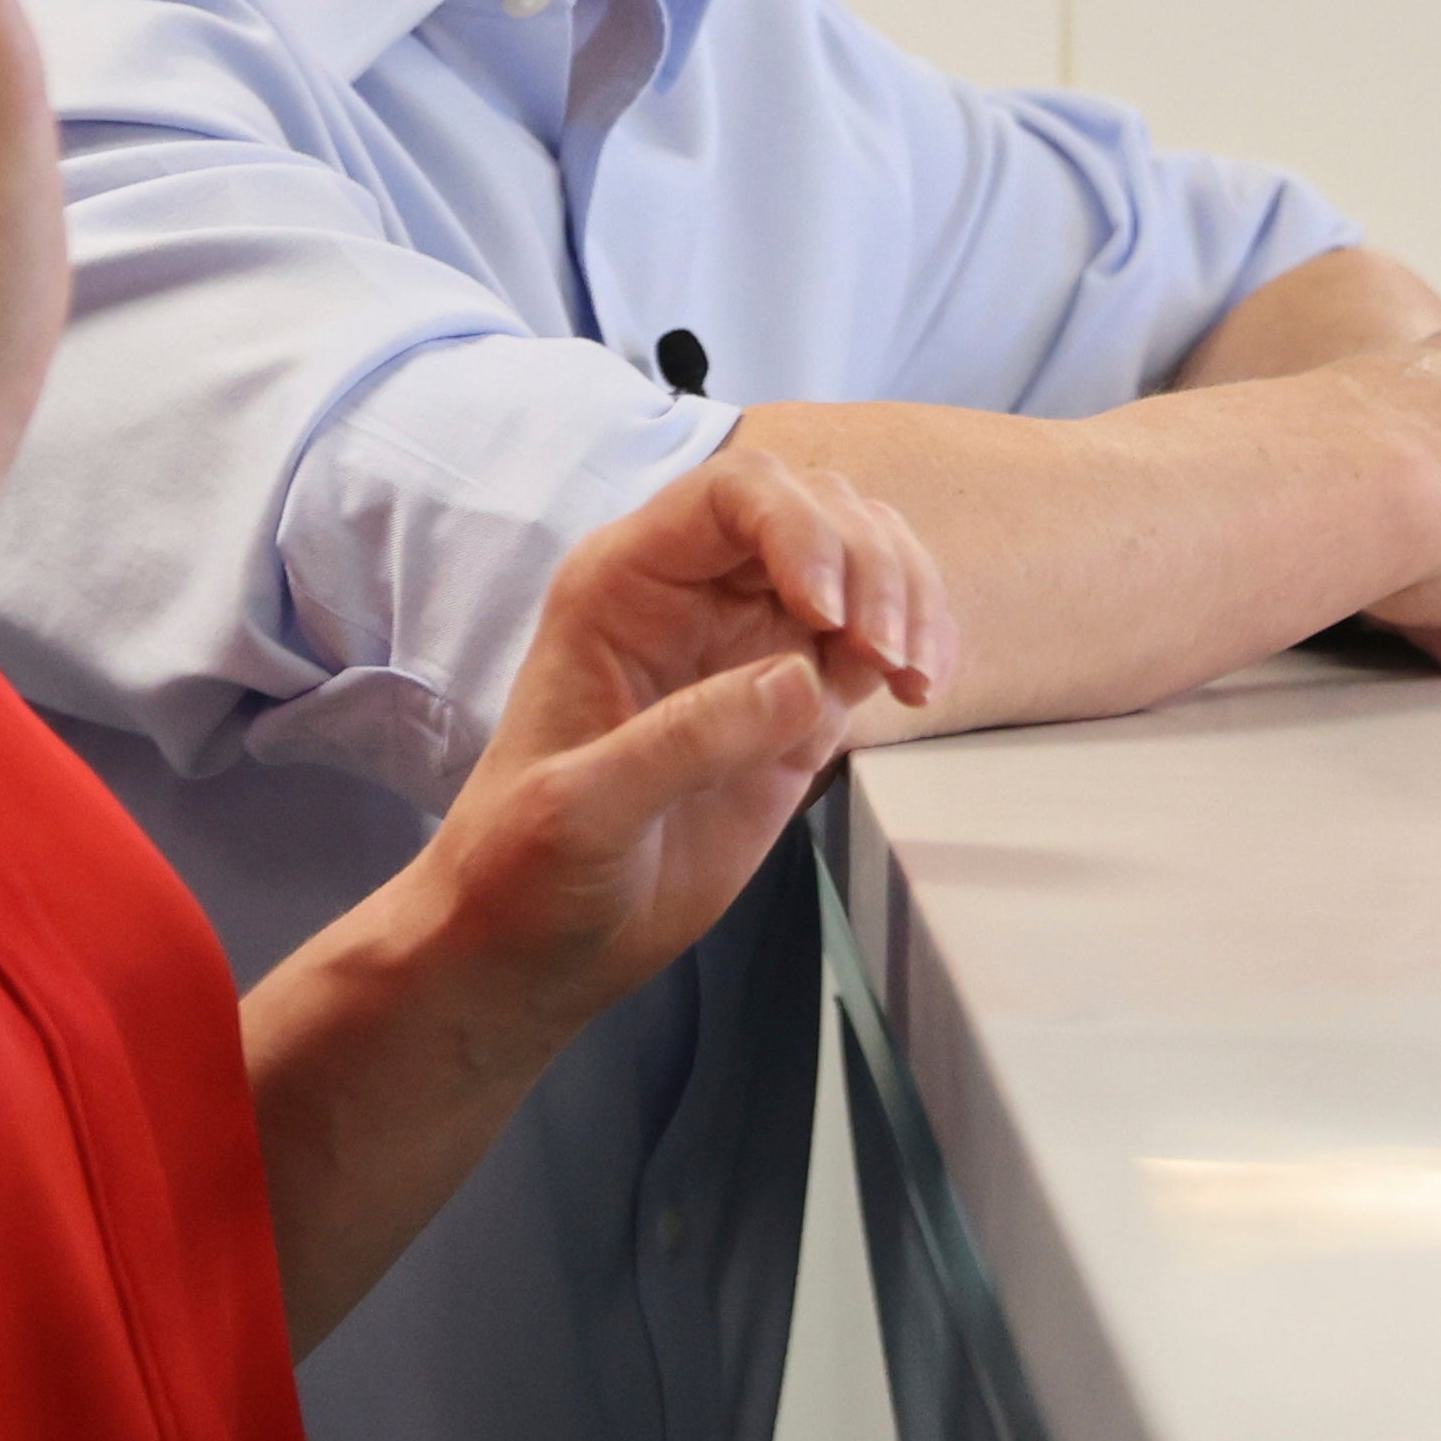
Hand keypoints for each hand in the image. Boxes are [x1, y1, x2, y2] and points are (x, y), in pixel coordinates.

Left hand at [414, 454, 949, 1046]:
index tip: (831, 615)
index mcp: (625, 584)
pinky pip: (872, 637)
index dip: (800, 531)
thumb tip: (803, 681)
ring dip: (908, 599)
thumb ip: (683, 741)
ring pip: (859, 560)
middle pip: (815, 509)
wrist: (534, 943)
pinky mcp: (796, 706)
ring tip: (913, 679)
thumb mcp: (580, 809)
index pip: (733, 496)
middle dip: (871, 566)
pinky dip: (916, 645)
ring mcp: (750, 644)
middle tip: (888, 658)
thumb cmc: (521, 867)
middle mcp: (694, 594)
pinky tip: (919, 688)